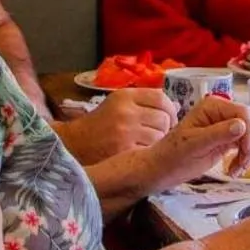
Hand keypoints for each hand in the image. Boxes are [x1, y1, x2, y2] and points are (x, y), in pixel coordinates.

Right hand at [57, 88, 177, 163]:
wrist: (73, 144)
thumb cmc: (99, 124)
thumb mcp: (118, 104)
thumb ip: (145, 102)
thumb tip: (177, 106)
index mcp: (125, 96)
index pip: (161, 98)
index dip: (170, 109)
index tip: (171, 118)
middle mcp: (126, 111)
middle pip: (164, 118)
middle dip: (166, 127)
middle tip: (159, 134)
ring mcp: (126, 132)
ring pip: (160, 136)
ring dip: (158, 141)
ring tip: (148, 143)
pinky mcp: (124, 151)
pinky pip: (150, 150)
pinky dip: (150, 153)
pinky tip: (142, 153)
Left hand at [142, 94, 249, 193]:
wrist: (162, 169)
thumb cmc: (172, 155)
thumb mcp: (195, 144)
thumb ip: (218, 134)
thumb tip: (241, 126)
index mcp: (212, 106)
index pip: (242, 112)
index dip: (249, 130)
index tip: (246, 150)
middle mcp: (220, 113)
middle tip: (242, 164)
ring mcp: (224, 127)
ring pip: (249, 136)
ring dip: (248, 154)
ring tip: (237, 170)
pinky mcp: (225, 141)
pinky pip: (243, 146)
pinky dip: (244, 159)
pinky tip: (235, 170)